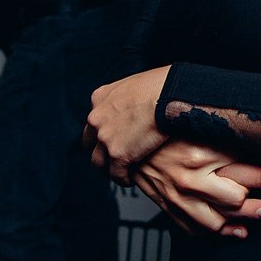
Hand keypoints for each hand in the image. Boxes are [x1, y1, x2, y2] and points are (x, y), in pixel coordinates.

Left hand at [84, 66, 172, 184]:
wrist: (170, 94)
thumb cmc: (163, 84)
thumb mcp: (137, 82)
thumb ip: (129, 95)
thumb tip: (140, 99)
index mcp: (100, 98)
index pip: (95, 120)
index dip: (105, 129)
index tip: (116, 135)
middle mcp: (97, 118)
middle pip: (90, 142)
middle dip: (100, 150)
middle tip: (114, 155)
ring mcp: (105, 138)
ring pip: (98, 162)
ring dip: (109, 168)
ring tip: (121, 171)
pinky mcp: (118, 155)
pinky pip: (116, 174)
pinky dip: (123, 178)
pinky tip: (131, 178)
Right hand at [134, 140, 260, 237]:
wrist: (130, 143)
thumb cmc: (169, 130)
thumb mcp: (200, 125)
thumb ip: (227, 132)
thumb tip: (260, 133)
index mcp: (201, 152)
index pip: (243, 168)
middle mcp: (190, 178)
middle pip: (233, 200)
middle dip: (257, 205)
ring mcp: (178, 196)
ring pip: (215, 220)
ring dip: (240, 222)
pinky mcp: (169, 207)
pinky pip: (194, 228)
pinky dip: (216, 232)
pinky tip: (236, 231)